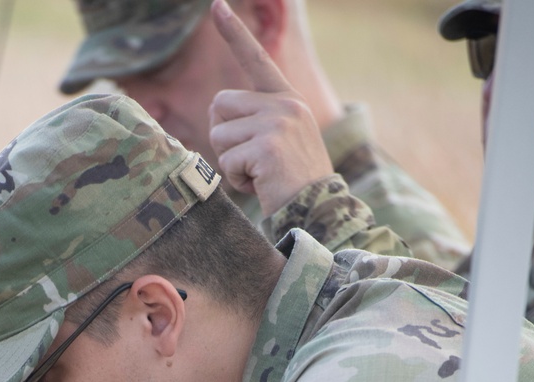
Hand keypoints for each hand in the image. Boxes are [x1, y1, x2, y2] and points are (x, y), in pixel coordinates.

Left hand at [207, 0, 333, 219]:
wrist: (317, 209)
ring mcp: (277, 123)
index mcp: (286, 98)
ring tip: (258, 173)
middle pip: (219, 104)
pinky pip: (227, 160)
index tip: (216, 5)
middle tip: (248, 158)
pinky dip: (236, 179)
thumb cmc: (292, 181)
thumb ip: (255, 118)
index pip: (255, 58)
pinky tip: (260, 184)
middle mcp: (283, 103)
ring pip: (219, 134)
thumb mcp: (280, 139)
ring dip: (229, 160)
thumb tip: (216, 108)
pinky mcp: (267, 146)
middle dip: (223, 136)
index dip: (234, 33)